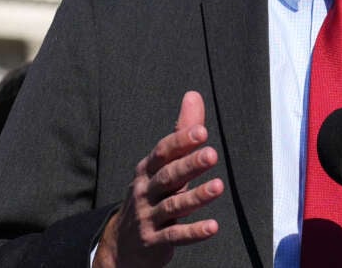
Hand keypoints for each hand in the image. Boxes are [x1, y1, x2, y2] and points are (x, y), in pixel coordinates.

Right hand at [93, 91, 223, 267]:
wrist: (123, 245)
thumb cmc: (151, 196)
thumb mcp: (162, 166)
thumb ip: (181, 133)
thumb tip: (193, 95)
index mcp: (147, 170)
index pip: (163, 152)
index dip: (181, 141)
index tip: (201, 132)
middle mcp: (145, 191)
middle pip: (168, 176)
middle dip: (189, 165)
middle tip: (211, 155)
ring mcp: (148, 217)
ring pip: (173, 205)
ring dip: (196, 196)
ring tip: (218, 187)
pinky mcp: (154, 241)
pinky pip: (175, 235)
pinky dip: (193, 232)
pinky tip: (213, 227)